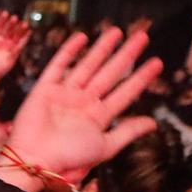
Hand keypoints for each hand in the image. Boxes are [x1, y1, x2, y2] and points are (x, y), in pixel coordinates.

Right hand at [0, 10, 31, 90]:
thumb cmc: (1, 69)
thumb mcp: (11, 59)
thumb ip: (17, 49)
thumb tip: (25, 39)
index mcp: (11, 45)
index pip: (17, 34)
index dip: (21, 29)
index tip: (25, 24)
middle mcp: (3, 41)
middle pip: (8, 29)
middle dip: (12, 23)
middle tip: (15, 17)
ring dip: (1, 20)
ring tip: (5, 13)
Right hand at [0, 27, 162, 190]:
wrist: (34, 158)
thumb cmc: (68, 157)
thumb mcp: (105, 146)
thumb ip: (128, 132)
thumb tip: (153, 123)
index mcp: (98, 116)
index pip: (125, 92)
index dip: (141, 77)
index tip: (156, 63)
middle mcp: (83, 102)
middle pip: (110, 73)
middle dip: (126, 55)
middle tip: (142, 37)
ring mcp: (65, 94)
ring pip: (88, 65)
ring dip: (102, 48)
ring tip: (117, 32)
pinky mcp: (45, 89)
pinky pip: (58, 66)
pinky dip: (69, 51)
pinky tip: (82, 38)